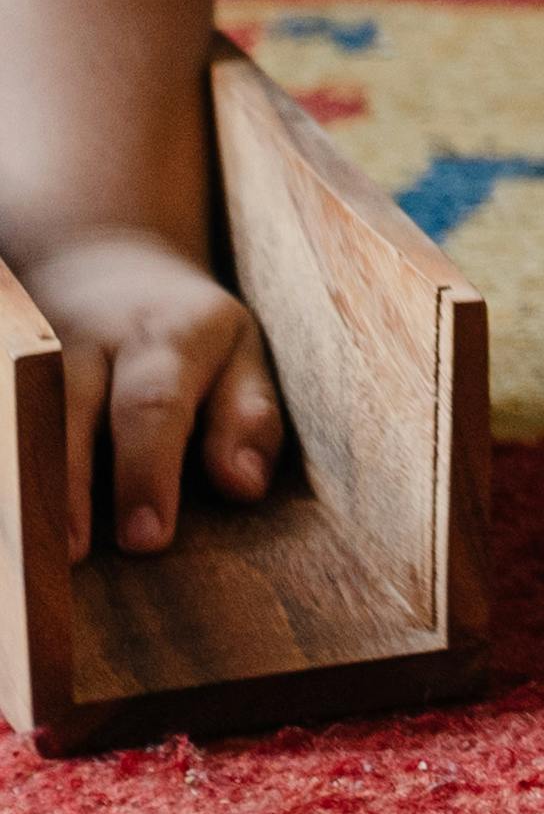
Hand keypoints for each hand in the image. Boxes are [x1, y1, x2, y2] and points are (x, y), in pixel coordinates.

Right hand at [32, 225, 282, 553]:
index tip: (146, 538)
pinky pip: (3, 409)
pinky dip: (10, 457)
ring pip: (19, 414)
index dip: (145, 472)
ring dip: (23, 478)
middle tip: (73, 554)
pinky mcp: (2, 362)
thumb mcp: (240, 353)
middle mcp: (91, 340)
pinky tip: (14, 507)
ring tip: (30, 546)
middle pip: (68, 411)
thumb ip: (248, 418)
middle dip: (70, 486)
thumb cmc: (186, 329)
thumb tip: (243, 487)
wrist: (101, 259)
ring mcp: (31, 349)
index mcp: (167, 335)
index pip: (153, 405)